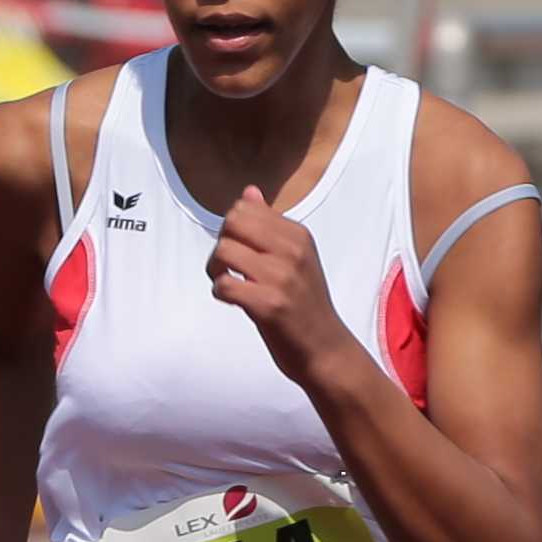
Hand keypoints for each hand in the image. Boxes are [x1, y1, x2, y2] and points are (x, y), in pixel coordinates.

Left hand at [209, 188, 353, 388]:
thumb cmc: (305, 304)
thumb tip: (249, 191)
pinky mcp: (269, 305)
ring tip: (229, 284)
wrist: (326, 350)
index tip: (240, 252)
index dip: (232, 229)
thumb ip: (270, 225)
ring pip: (223, 251)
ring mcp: (281, 278)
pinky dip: (221, 293)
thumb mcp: (296, 257)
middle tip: (228, 267)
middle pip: (232, 222)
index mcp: (298, 235)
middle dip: (221, 244)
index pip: (245, 208)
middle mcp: (292, 251)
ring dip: (215, 270)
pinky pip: (224, 285)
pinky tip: (233, 301)